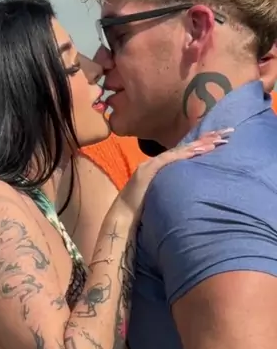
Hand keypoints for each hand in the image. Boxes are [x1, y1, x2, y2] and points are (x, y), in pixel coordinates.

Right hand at [118, 129, 232, 217]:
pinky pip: (171, 159)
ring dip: (200, 145)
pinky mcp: (150, 169)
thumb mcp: (158, 196)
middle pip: (185, 148)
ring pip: (181, 151)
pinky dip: (186, 154)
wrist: (122, 217)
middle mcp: (155, 162)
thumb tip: (183, 191)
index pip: (183, 154)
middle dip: (206, 140)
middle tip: (227, 132)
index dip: (200, 146)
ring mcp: (152, 164)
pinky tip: (200, 149)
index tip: (217, 141)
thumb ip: (168, 188)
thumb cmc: (139, 211)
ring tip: (218, 140)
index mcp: (158, 168)